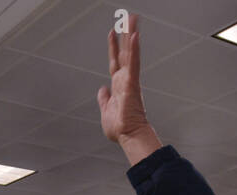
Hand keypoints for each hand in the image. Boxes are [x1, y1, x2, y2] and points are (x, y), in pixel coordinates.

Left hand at [97, 15, 159, 162]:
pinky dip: (134, 49)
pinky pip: (133, 63)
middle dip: (126, 34)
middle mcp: (126, 79)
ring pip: (130, 52)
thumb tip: (102, 89)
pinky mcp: (132, 83)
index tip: (112, 32)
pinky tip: (135, 36)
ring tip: (133, 19)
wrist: (128, 135)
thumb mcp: (106, 110)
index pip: (116, 61)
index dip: (113, 47)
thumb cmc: (120, 128)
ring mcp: (130, 80)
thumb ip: (104, 99)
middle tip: (128, 17)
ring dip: (131, 35)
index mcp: (119, 85)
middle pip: (125, 52)